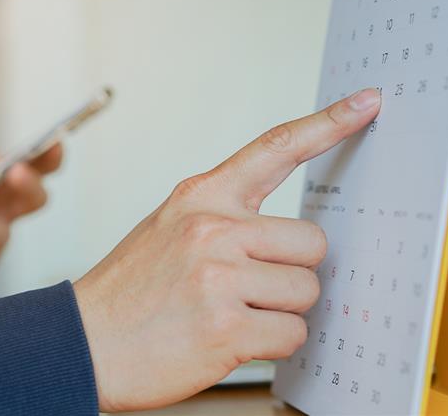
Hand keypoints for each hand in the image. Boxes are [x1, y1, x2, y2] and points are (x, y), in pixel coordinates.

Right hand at [73, 88, 380, 411]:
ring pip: (306, 291)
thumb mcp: (168, 229)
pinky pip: (292, 334)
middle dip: (293, 271)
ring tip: (233, 314)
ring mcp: (219, 276)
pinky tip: (231, 341)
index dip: (328, 123)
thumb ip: (225, 221)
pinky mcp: (226, 326)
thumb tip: (291, 240)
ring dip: (281, 311)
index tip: (367, 103)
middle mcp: (212, 228)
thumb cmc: (128, 291)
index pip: (275, 148)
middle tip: (252, 288)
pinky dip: (272, 344)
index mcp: (200, 198)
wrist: (81, 343)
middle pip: (312, 242)